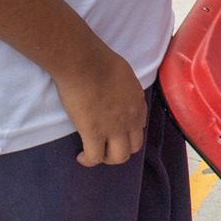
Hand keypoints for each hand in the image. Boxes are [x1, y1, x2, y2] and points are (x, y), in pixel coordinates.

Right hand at [54, 48, 147, 166]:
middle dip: (121, 150)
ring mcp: (114, 128)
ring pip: (118, 157)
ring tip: (94, 154)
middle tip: (105, 147)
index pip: (140, 126)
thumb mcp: (124, 74)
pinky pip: (95, 157)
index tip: (116, 131)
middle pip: (134, 146)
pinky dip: (88, 160)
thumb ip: (122, 87)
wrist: (86, 64)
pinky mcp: (94, 133)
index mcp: (138, 103)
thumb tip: (113, 90)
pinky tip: (81, 156)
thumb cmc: (101, 61)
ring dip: (107, 158)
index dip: (128, 132)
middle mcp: (131, 119)